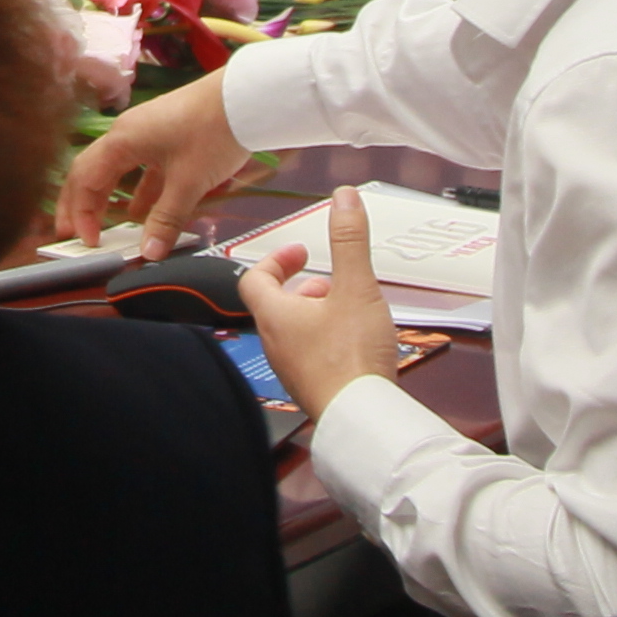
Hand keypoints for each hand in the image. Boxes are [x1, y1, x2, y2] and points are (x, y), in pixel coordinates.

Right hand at [55, 64, 247, 257]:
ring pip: (116, 170)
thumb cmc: (211, 133)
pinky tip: (142, 211)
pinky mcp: (166, 136)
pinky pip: (141, 168)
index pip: (84, 179)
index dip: (80, 212)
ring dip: (108, 198)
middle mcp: (127, 134)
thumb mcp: (188, 182)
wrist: (245, 97)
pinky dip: (137, 191)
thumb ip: (166, 219)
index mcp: (122, 141)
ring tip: (105, 226)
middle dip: (80, 203)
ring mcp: (146, 133)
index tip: (88, 241)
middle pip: (91, 171)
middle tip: (72, 233)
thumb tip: (149, 254)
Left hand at [243, 190, 406, 418]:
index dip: (276, 260)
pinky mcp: (312, 388)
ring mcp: (291, 370)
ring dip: (317, 312)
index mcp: (275, 316)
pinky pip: (310, 354)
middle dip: (303, 286)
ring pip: (294, 331)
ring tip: (348, 307)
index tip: (301, 252)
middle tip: (329, 279)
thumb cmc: (351, 357)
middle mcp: (275, 344)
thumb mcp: (356, 288)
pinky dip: (326, 338)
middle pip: (276, 306)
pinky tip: (356, 341)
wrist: (362, 418)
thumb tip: (343, 197)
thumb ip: (349, 241)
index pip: (254, 279)